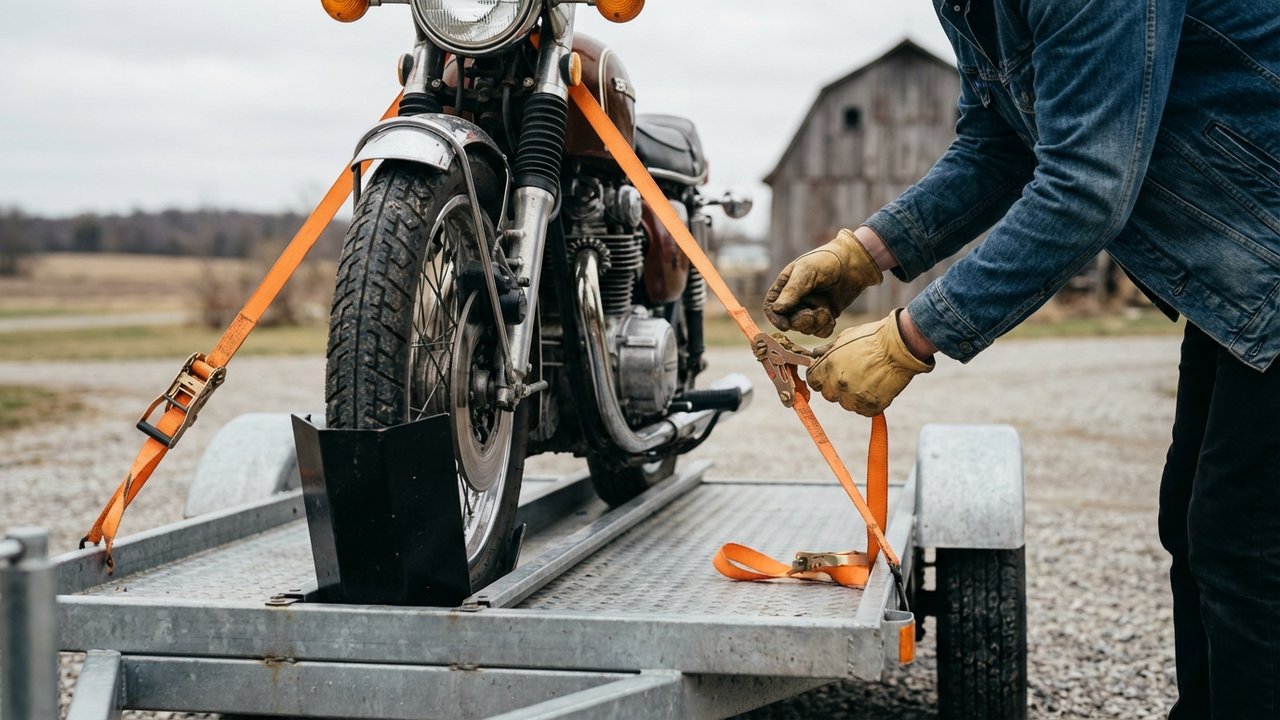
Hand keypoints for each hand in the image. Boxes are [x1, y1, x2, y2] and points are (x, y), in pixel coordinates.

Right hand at [763, 228, 882, 337]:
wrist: (855, 263)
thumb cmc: (827, 261)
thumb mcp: (806, 271)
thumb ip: (792, 291)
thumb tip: (776, 309)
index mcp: (785, 287)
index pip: (771, 307)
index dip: (775, 319)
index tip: (785, 326)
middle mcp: (795, 300)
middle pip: (789, 322)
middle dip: (800, 322)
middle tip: (812, 314)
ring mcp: (810, 309)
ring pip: (805, 329)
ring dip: (816, 323)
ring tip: (826, 308)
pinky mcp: (825, 316)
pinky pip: (820, 332)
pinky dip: (825, 327)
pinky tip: (832, 315)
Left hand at [805, 309, 933, 415]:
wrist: (900, 346)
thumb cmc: (873, 338)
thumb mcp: (845, 338)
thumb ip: (827, 350)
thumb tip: (815, 354)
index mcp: (828, 366)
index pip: (813, 380)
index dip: (821, 377)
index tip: (829, 375)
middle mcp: (837, 384)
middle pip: (828, 394)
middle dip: (836, 387)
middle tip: (853, 376)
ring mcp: (853, 397)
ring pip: (846, 403)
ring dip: (852, 396)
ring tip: (868, 379)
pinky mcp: (870, 407)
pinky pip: (863, 410)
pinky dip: (868, 403)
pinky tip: (876, 388)